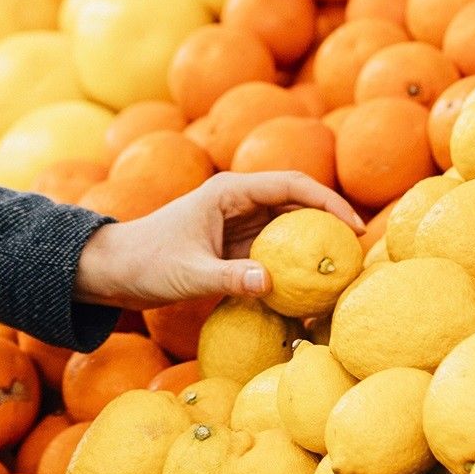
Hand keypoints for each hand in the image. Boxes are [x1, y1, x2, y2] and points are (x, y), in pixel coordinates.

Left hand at [71, 171, 362, 310]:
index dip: (328, 201)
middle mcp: (237, 202)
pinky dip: (293, 264)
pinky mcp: (232, 246)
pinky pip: (272, 250)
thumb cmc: (146, 264)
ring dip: (313, 243)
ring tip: (344, 270)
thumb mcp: (188, 274)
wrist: (114, 270)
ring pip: (287, 227)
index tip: (354, 227)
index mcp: (229, 192)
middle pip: (296, 203)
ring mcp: (236, 223)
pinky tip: (310, 288)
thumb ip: (229, 277)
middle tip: (360, 253)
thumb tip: (270, 282)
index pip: (291, 185)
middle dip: (329, 222)